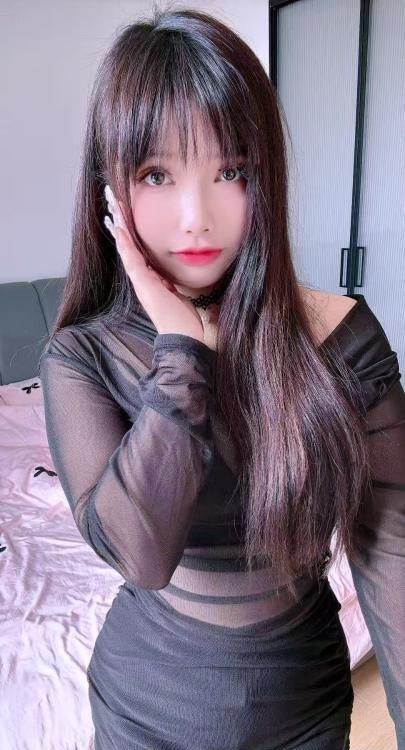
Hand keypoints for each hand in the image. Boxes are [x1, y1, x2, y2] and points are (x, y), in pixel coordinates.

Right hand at [103, 185, 215, 348]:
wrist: (184, 338)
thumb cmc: (185, 317)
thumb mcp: (181, 291)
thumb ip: (175, 279)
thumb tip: (182, 266)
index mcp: (150, 277)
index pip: (136, 246)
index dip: (129, 227)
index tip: (123, 207)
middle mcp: (142, 278)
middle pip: (127, 243)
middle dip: (119, 220)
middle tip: (111, 197)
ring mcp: (141, 282)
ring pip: (126, 248)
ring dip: (118, 226)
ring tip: (111, 205)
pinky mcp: (144, 286)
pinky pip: (131, 260)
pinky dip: (124, 244)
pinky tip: (118, 229)